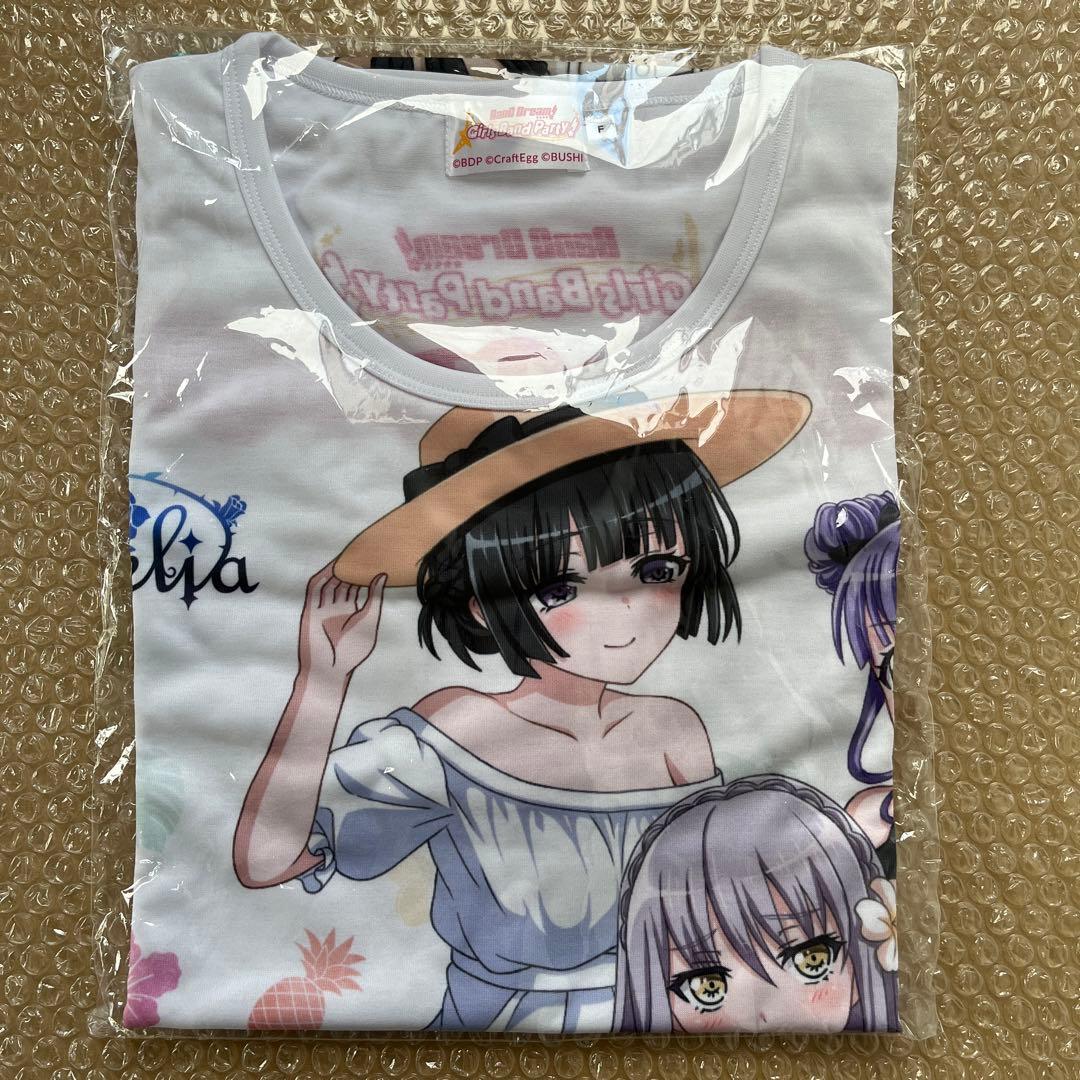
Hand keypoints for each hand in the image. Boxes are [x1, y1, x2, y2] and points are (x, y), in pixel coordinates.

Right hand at [297, 561, 386, 682]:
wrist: (330, 672)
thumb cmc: (352, 652)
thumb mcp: (369, 619)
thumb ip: (374, 597)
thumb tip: (382, 574)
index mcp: (350, 611)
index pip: (356, 586)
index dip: (363, 572)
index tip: (374, 557)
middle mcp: (335, 607)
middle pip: (343, 581)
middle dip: (351, 567)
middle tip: (362, 549)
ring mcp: (322, 608)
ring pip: (330, 583)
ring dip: (337, 569)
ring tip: (349, 554)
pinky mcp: (310, 611)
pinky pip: (315, 590)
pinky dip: (322, 578)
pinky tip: (332, 567)